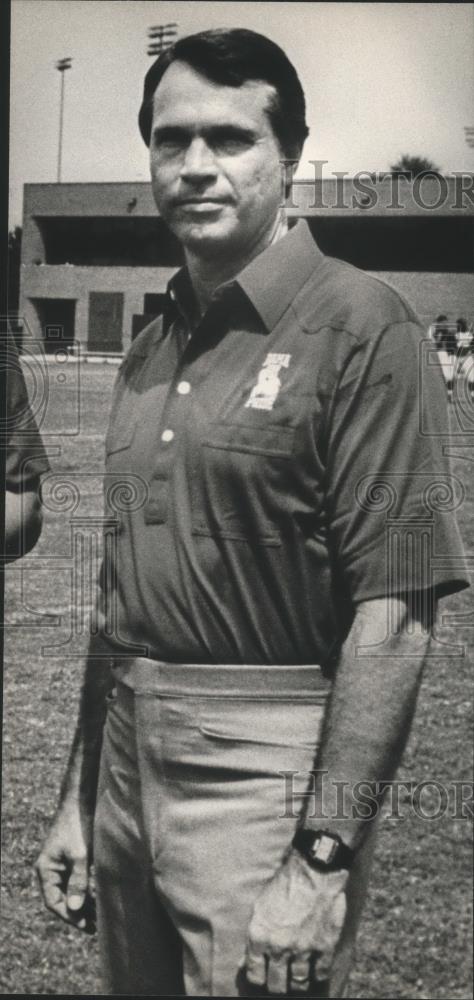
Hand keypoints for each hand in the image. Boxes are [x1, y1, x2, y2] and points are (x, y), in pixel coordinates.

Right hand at [36, 802, 95, 933]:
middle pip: (62, 898)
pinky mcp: (72, 859)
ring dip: (84, 903)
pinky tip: (99, 898)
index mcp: (46, 869)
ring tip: (99, 916)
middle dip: (78, 912)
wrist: (81, 800)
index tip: (85, 926)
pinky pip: (76, 881)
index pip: (53, 901)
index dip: (69, 916)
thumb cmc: (78, 825)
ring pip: (70, 890)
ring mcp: (61, 864)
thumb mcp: (80, 855)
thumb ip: (78, 882)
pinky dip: (86, 890)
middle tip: (95, 926)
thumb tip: (76, 909)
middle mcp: (50, 869)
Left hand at [246, 848, 347, 993]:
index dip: (258, 978)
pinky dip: (318, 974)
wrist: (314, 870)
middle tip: (281, 979)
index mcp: (259, 937)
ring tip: (298, 977)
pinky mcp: (324, 947)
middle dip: (278, 984)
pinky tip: (316, 970)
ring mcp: (303, 949)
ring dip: (298, 981)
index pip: (254, 975)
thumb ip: (254, 937)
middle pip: (276, 985)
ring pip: (299, 983)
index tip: (263, 976)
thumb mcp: (260, 906)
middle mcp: (279, 947)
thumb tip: (244, 962)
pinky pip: (321, 974)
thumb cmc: (284, 884)